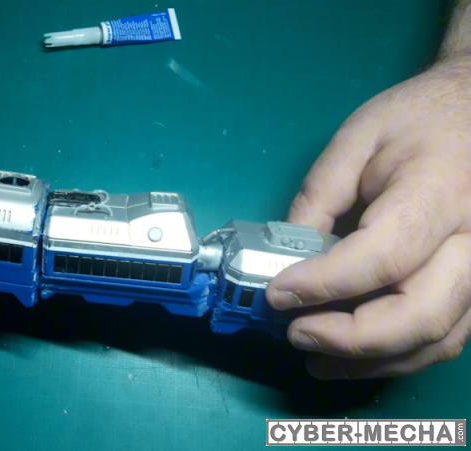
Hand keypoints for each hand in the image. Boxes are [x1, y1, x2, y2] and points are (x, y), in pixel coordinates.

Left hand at [266, 57, 470, 378]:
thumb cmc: (420, 119)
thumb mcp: (358, 139)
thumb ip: (320, 195)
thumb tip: (287, 256)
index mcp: (439, 195)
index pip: (381, 258)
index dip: (323, 284)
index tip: (276, 294)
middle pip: (416, 315)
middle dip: (348, 338)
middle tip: (294, 334)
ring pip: (436, 339)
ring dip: (371, 361)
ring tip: (317, 359)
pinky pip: (448, 337)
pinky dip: (399, 355)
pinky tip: (357, 354)